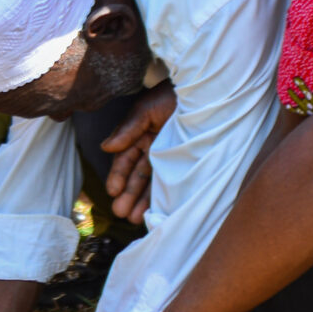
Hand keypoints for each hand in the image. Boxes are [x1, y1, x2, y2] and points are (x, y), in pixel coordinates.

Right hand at [98, 84, 174, 222]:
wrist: (206, 93)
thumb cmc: (173, 95)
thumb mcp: (146, 109)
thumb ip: (127, 129)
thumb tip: (106, 147)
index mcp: (140, 135)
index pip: (125, 160)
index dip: (118, 176)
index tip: (112, 192)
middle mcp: (153, 148)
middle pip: (137, 176)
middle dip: (128, 195)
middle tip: (121, 213)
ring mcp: (169, 157)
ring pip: (152, 183)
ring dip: (142, 201)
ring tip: (134, 218)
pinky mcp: (185, 163)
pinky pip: (172, 183)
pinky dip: (163, 197)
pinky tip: (156, 211)